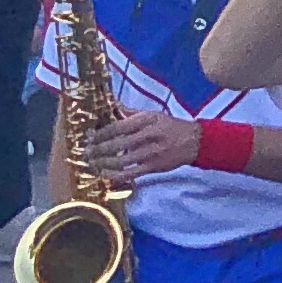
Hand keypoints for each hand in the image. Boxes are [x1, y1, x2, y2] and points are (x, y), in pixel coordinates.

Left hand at [88, 107, 203, 180]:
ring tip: (93, 163)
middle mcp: (149, 136)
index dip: (101, 133)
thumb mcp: (153, 115)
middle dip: (98, 149)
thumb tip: (110, 106)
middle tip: (86, 152)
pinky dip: (115, 175)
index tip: (89, 137)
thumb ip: (131, 113)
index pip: (118, 127)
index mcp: (147, 121)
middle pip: (117, 145)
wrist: (194, 142)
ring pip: (121, 161)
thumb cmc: (170, 126)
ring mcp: (151, 153)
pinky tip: (105, 174)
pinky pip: (130, 173)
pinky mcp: (153, 167)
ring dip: (103, 163)